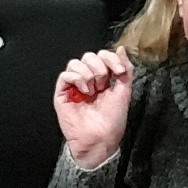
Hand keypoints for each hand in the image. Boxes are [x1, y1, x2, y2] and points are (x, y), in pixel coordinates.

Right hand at [53, 47, 132, 170]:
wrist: (100, 138)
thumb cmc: (112, 120)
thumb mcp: (124, 91)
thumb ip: (125, 69)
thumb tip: (120, 49)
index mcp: (102, 79)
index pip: (102, 56)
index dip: (110, 58)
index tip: (118, 72)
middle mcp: (87, 81)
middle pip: (88, 56)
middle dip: (99, 67)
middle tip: (103, 85)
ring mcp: (73, 87)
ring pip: (75, 63)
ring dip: (88, 74)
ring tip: (93, 90)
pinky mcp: (62, 94)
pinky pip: (65, 75)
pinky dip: (77, 79)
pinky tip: (84, 91)